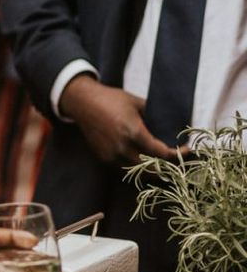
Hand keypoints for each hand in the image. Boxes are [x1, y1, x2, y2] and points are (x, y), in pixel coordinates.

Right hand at [60, 75, 177, 164]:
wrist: (84, 104)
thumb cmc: (112, 99)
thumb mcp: (138, 103)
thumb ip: (155, 115)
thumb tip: (174, 122)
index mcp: (134, 132)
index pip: (162, 153)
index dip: (178, 154)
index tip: (187, 149)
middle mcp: (122, 148)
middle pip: (152, 169)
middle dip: (168, 167)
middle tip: (178, 160)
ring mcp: (112, 155)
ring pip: (138, 172)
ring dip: (152, 170)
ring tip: (164, 164)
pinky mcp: (104, 158)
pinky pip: (125, 168)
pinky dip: (137, 167)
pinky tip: (145, 161)